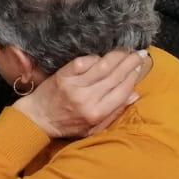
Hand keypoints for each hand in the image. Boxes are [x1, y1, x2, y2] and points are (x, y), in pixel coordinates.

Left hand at [14, 50, 151, 138]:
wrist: (37, 118)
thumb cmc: (67, 125)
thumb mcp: (93, 128)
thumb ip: (114, 113)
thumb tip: (135, 95)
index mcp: (97, 113)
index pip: (122, 90)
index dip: (134, 77)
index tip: (141, 67)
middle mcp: (87, 98)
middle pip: (115, 76)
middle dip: (130, 62)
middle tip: (140, 54)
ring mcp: (74, 86)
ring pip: (102, 66)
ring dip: (117, 56)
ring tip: (126, 50)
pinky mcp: (62, 76)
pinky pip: (82, 62)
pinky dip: (94, 57)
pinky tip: (101, 56)